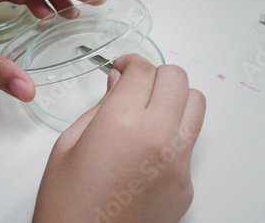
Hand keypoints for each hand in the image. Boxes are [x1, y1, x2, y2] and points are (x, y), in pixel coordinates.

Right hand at [33, 54, 205, 222]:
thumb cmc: (67, 202)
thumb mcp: (69, 144)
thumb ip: (101, 106)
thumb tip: (118, 83)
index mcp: (122, 123)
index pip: (143, 70)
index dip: (131, 62)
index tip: (123, 67)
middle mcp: (159, 138)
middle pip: (177, 79)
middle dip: (155, 75)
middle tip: (136, 87)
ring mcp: (179, 163)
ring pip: (196, 106)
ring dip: (175, 98)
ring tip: (150, 111)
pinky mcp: (187, 185)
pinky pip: (189, 144)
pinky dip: (173, 136)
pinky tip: (147, 153)